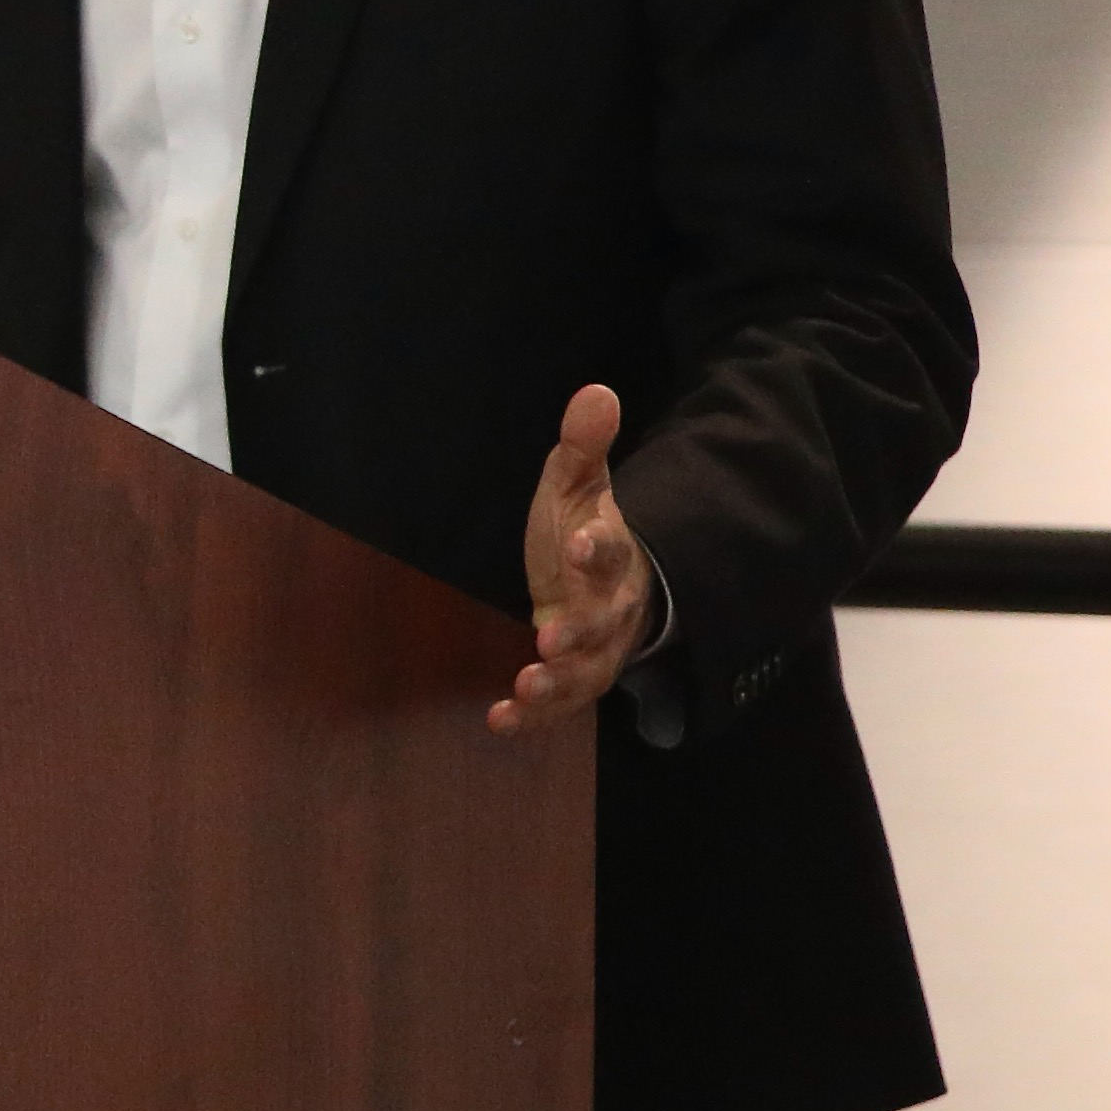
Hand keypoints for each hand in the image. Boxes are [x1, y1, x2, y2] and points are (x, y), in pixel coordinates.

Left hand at [495, 382, 648, 735]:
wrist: (604, 582)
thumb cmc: (580, 529)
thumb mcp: (576, 484)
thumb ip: (583, 445)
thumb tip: (595, 390)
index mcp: (611, 555)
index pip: (611, 550)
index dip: (600, 546)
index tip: (582, 541)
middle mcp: (611, 607)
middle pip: (603, 622)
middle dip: (580, 631)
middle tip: (550, 637)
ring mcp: (596, 649)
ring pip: (586, 672)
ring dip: (558, 682)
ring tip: (527, 686)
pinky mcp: (574, 678)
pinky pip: (559, 703)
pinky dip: (532, 716)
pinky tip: (498, 720)